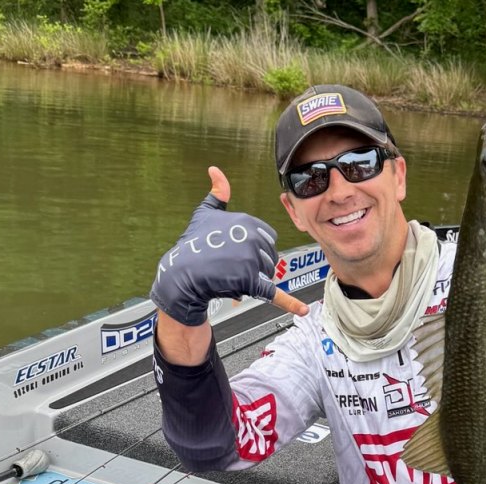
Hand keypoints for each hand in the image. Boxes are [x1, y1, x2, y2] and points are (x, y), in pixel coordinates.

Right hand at [150, 167, 308, 325]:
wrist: (183, 272)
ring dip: (254, 279)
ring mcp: (252, 260)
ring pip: (268, 274)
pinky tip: (303, 310)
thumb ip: (218, 194)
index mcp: (249, 222)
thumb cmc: (194, 243)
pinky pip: (274, 294)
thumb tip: (215, 170)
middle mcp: (253, 238)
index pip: (268, 240)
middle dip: (256, 265)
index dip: (255, 249)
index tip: (237, 252)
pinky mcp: (250, 281)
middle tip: (231, 266)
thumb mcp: (205, 214)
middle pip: (270, 257)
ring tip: (232, 276)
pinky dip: (290, 304)